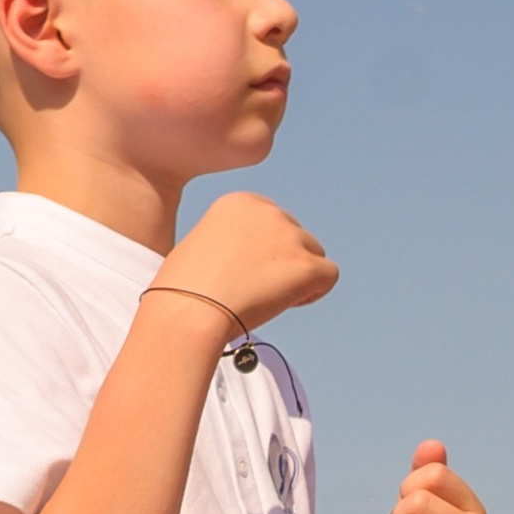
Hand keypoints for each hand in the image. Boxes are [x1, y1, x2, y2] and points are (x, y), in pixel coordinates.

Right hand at [153, 191, 338, 336]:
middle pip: (296, 236)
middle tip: (258, 289)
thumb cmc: (184, 291)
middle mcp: (268, 211)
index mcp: (240, 202)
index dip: (266, 250)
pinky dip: (313, 293)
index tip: (248, 271)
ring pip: (315, 255)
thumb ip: (234, 241)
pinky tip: (286, 304)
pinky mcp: (305, 265)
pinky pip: (329, 275)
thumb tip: (253, 260)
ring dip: (298, 277)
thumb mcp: (203, 245)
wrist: (189, 311)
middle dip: (284, 263)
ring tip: (268, 299)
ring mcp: (289, 237)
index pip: (274, 221)